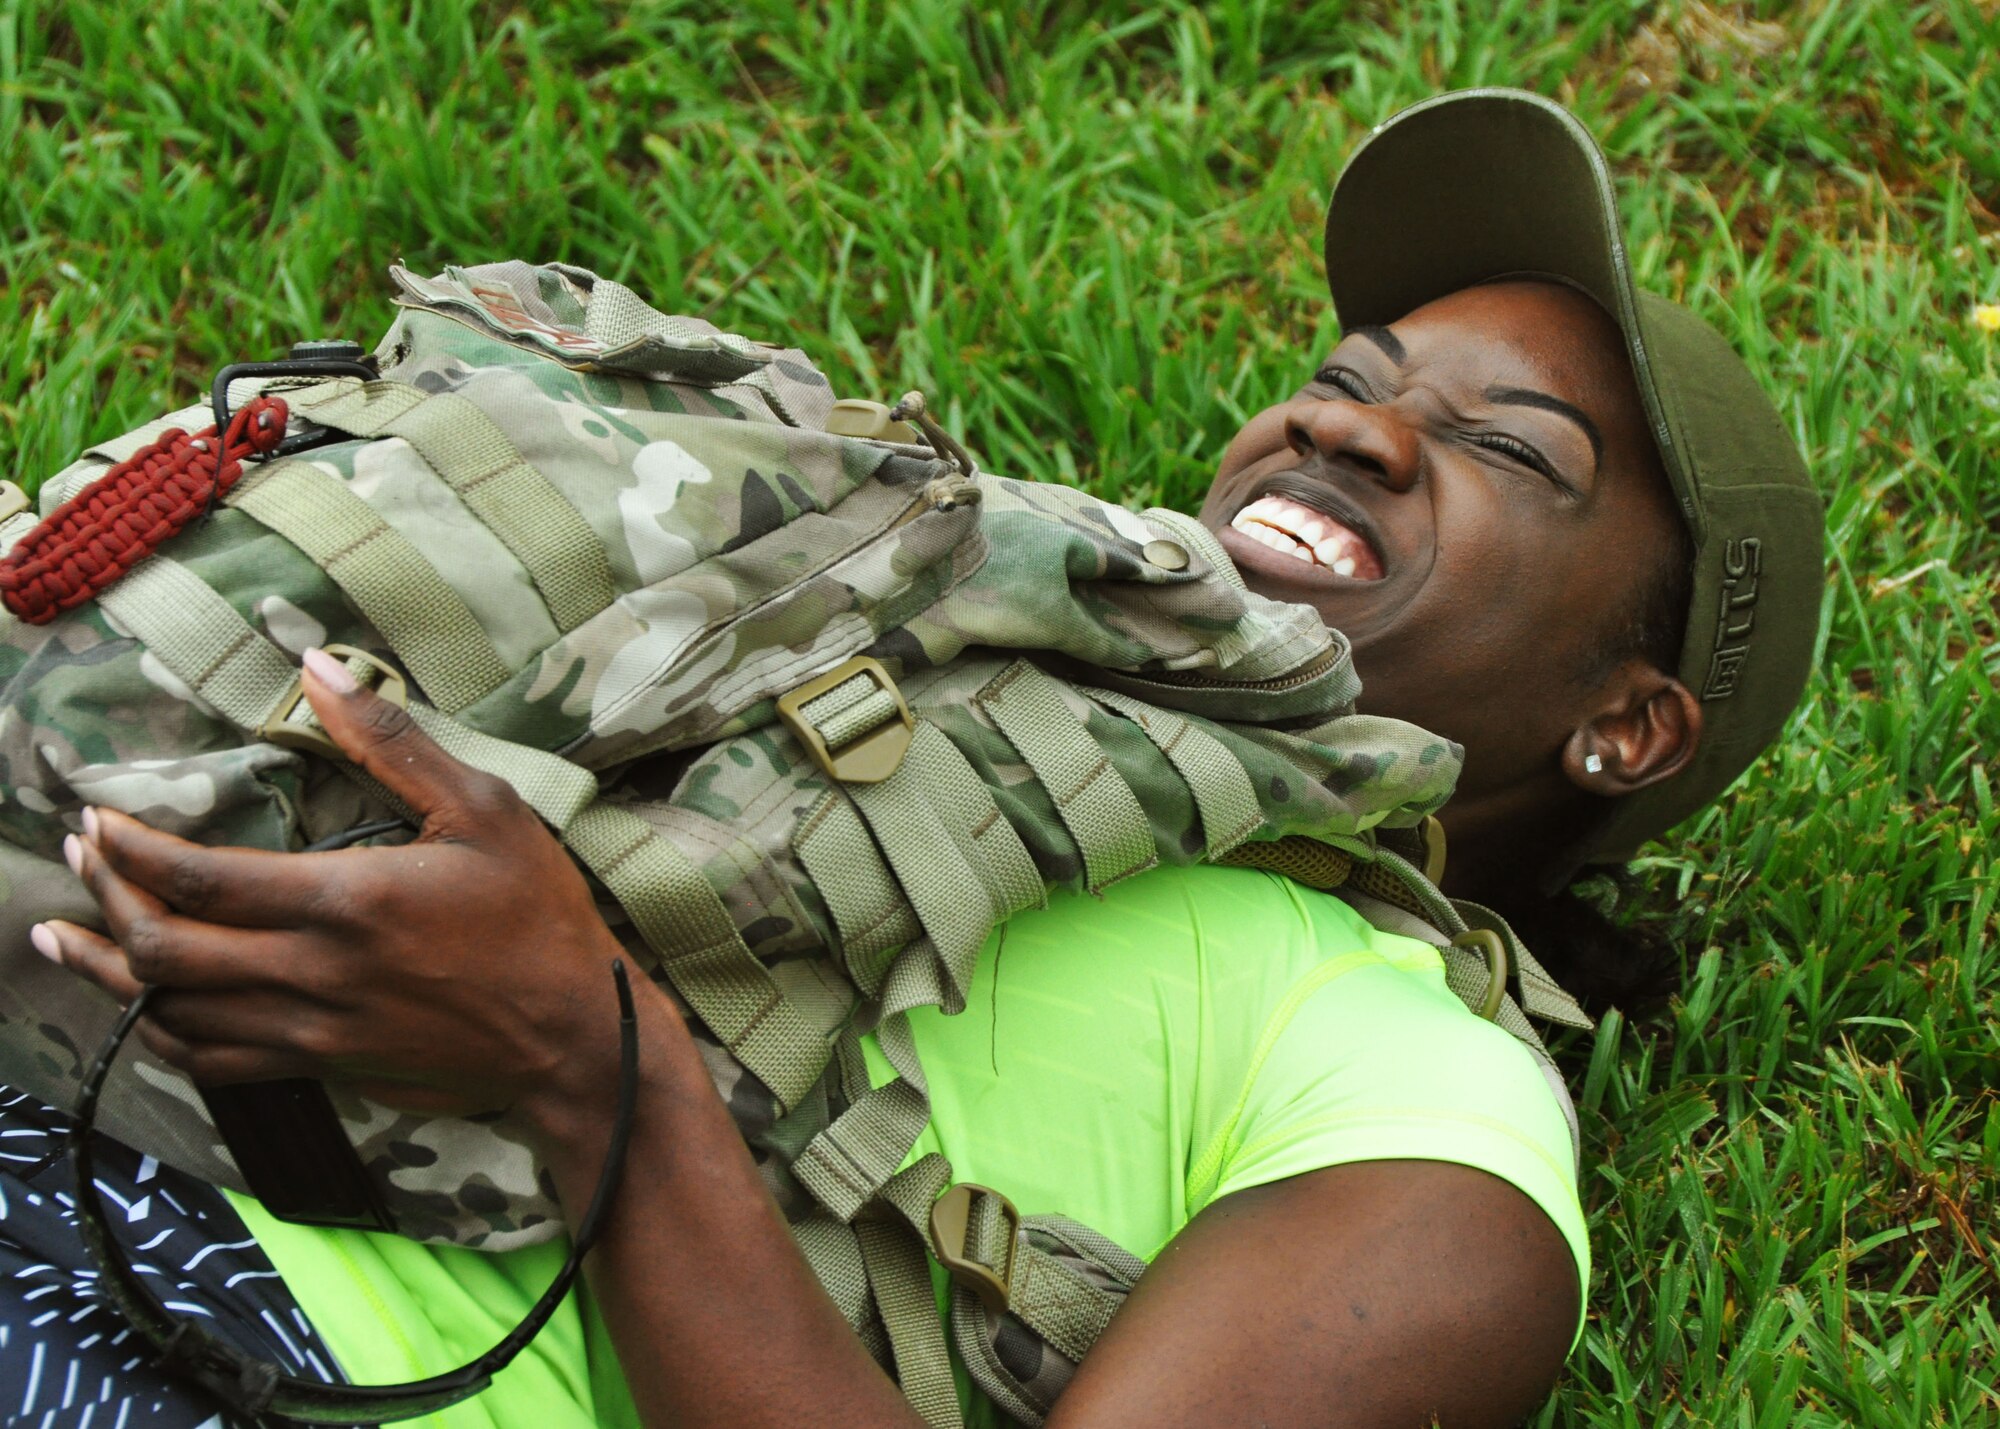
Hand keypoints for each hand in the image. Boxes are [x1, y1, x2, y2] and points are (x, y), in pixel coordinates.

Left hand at [35, 648, 635, 1122]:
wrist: (575, 1035)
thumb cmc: (537, 915)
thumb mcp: (484, 810)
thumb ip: (391, 741)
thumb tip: (318, 666)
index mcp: (347, 902)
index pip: (202, 880)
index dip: (131, 848)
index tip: (95, 816)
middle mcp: (313, 975)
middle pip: (165, 948)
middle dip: (106, 897)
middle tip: (82, 853)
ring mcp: (312, 1031)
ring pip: (171, 1012)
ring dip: (109, 968)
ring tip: (68, 929)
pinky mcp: (322, 1065)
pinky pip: (211, 1061)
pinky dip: (160, 1031)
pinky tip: (141, 1002)